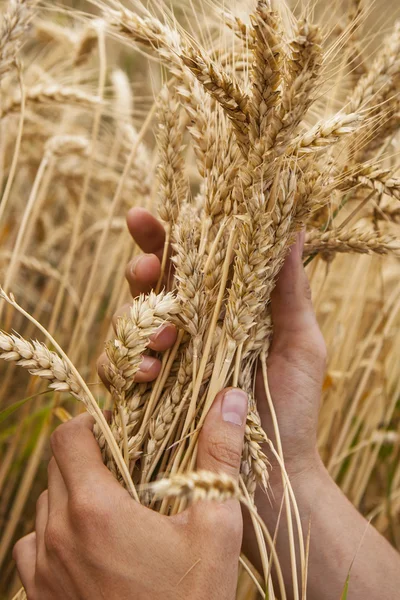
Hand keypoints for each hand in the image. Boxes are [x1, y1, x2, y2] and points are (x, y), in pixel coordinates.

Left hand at [13, 388, 248, 599]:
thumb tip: (230, 397)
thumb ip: (219, 454)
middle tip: (123, 463)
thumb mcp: (215, 523)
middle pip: (57, 466)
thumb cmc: (195, 597)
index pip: (68, 436)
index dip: (91, 422)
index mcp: (95, 509)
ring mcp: (43, 569)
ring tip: (110, 503)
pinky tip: (87, 544)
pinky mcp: (40, 596)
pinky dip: (53, 533)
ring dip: (71, 493)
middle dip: (86, 454)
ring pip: (45, 505)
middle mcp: (58, 535)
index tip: (118, 429)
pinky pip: (32, 546)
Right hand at [115, 209, 327, 569]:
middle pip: (147, 287)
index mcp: (221, 311)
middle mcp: (188, 332)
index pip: (186, 264)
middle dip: (141, 272)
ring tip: (166, 340)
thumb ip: (291, 290)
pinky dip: (126, 366)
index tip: (142, 217)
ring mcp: (165, 363)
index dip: (161, 238)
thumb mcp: (300, 343)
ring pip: (128, 324)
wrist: (276, 476)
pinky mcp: (146, 398)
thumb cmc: (294, 409)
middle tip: (148, 274)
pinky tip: (151, 375)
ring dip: (138, 323)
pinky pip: (117, 370)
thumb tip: (293, 229)